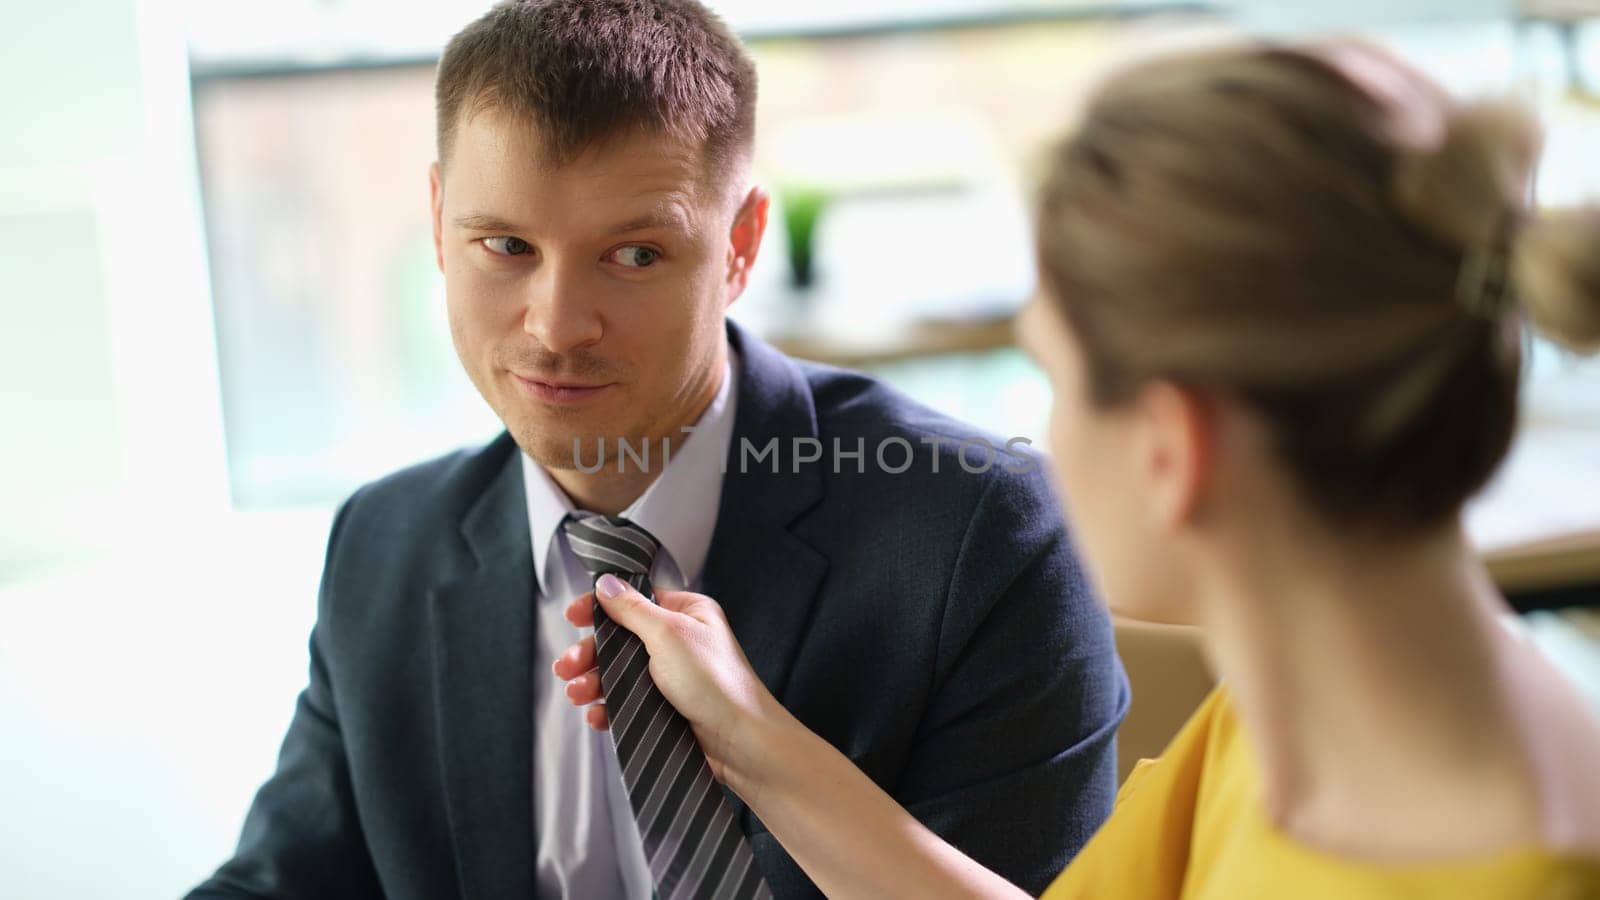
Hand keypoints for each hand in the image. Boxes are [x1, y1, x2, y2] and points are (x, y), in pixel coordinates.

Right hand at [552, 574, 783, 789]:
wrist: (742, 743)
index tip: (573, 615)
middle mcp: (680, 642)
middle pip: (620, 639)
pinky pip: (629, 703)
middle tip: (566, 666)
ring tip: (577, 693)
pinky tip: (597, 714)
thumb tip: (607, 585)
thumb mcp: (668, 635)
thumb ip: (633, 610)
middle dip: (589, 653)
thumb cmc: (718, 684)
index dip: (600, 607)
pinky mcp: (667, 708)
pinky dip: (609, 707)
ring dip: (593, 681)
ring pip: (620, 673)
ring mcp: (673, 677)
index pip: (634, 601)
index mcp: (686, 613)